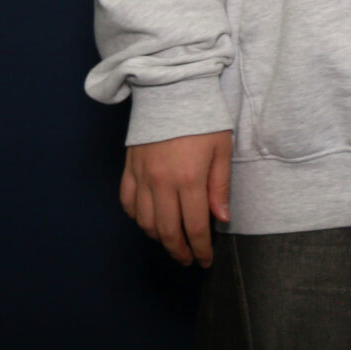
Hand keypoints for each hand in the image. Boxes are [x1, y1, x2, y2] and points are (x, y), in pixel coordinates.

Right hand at [120, 129, 231, 267]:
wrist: (171, 88)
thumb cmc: (203, 117)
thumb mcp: (222, 149)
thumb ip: (220, 187)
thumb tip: (221, 219)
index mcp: (190, 179)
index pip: (195, 227)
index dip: (201, 249)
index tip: (205, 260)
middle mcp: (163, 183)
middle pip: (168, 231)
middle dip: (179, 250)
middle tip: (187, 259)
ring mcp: (142, 177)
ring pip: (146, 222)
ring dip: (159, 238)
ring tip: (171, 242)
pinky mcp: (130, 168)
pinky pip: (128, 202)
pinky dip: (137, 217)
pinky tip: (149, 220)